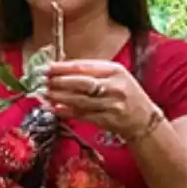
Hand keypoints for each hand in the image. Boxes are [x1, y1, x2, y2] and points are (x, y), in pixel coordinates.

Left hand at [45, 59, 161, 140]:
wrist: (143, 118)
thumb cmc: (124, 92)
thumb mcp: (114, 76)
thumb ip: (91, 71)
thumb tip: (60, 70)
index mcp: (115, 71)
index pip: (84, 67)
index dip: (63, 67)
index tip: (48, 67)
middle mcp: (114, 87)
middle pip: (82, 83)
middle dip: (59, 81)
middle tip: (43, 80)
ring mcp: (111, 105)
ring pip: (80, 100)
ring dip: (60, 97)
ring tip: (45, 93)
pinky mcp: (107, 120)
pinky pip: (83, 115)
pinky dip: (67, 112)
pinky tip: (55, 108)